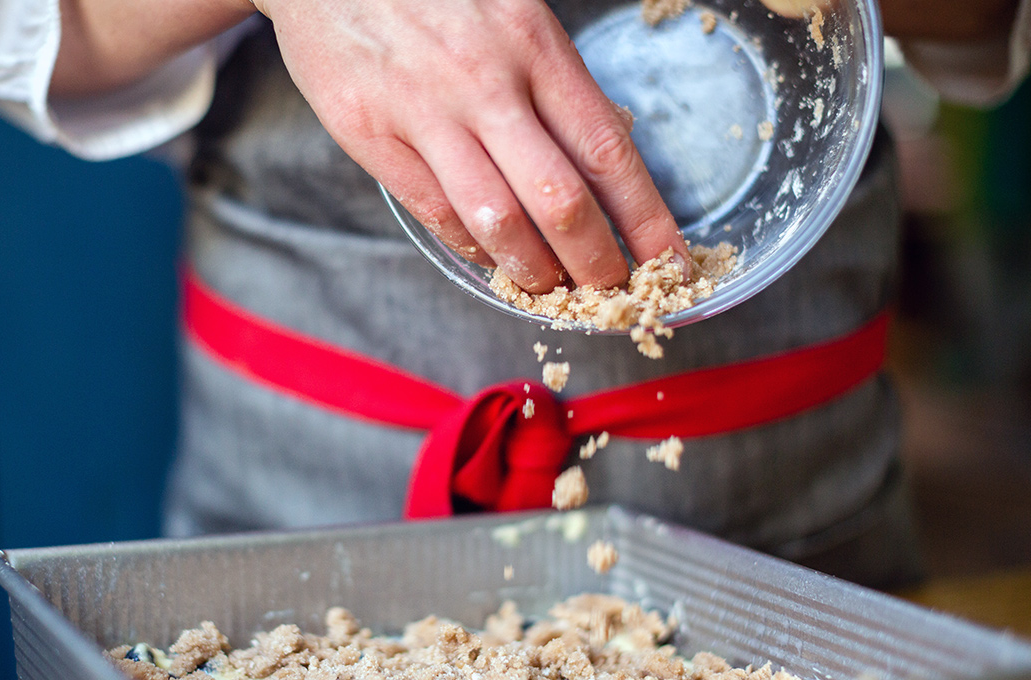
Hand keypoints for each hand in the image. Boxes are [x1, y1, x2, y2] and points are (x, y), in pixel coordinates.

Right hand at [254, 0, 689, 291]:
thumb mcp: (511, 8)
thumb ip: (551, 79)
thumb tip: (600, 158)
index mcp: (532, 42)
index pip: (607, 151)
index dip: (645, 219)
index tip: (669, 263)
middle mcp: (483, 80)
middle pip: (560, 200)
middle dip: (596, 262)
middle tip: (612, 290)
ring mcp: (423, 111)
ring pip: (496, 221)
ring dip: (533, 269)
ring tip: (550, 286)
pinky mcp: (370, 134)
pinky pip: (435, 213)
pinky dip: (471, 246)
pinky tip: (489, 255)